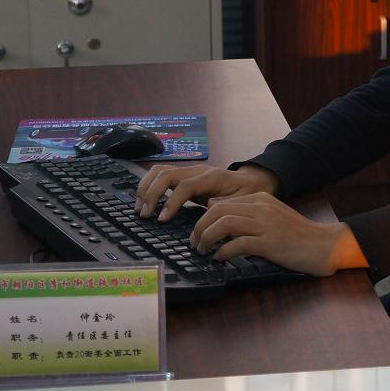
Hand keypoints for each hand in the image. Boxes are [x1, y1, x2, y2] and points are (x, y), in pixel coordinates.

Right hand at [134, 163, 277, 220]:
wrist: (249, 181)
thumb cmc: (245, 193)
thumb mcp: (241, 202)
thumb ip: (226, 205)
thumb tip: (209, 208)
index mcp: (211, 177)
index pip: (184, 186)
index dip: (171, 202)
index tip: (162, 220)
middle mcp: (196, 170)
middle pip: (166, 174)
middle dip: (151, 194)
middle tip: (144, 215)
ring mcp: (188, 171)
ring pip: (159, 171)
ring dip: (145, 188)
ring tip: (139, 208)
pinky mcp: (182, 176)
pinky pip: (160, 175)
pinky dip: (148, 185)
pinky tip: (144, 200)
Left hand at [189, 192, 367, 276]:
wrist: (325, 245)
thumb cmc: (299, 236)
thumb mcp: (272, 216)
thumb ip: (248, 213)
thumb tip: (216, 210)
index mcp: (260, 199)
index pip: (222, 202)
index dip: (204, 218)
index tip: (197, 231)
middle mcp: (261, 208)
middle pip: (218, 210)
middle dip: (200, 227)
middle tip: (194, 243)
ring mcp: (265, 225)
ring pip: (224, 224)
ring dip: (207, 238)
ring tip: (202, 250)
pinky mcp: (270, 243)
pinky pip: (239, 244)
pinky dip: (224, 251)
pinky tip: (219, 258)